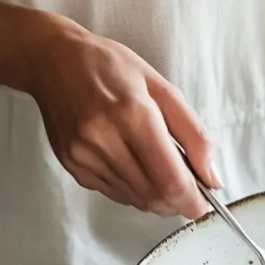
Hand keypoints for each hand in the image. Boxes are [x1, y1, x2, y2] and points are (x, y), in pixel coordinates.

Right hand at [27, 17, 217, 217]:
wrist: (53, 61)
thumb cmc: (111, 67)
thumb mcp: (163, 89)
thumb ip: (193, 135)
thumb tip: (211, 177)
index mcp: (133, 114)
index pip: (170, 180)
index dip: (192, 201)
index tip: (203, 204)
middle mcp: (104, 139)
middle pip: (153, 196)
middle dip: (177, 201)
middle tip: (188, 188)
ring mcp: (84, 156)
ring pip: (135, 199)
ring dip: (157, 196)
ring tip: (160, 170)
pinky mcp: (73, 166)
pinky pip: (114, 194)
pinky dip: (134, 190)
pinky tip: (135, 166)